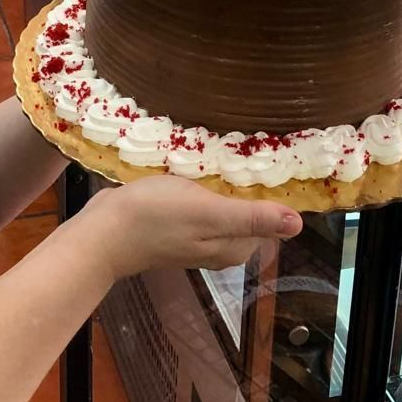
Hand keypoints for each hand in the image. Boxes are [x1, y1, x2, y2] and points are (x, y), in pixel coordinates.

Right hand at [81, 176, 303, 279]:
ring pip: (225, 209)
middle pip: (248, 214)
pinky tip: (195, 173)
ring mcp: (197, 240)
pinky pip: (203, 206)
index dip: (271, 193)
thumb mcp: (208, 212)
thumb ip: (252, 218)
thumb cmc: (155, 218)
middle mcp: (220, 248)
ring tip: (219, 158)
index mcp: (234, 247)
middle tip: (243, 153)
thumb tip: (299, 224)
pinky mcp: (177, 229)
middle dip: (248, 187)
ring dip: (225, 186)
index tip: (268, 162)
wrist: (102, 232)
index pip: (269, 221)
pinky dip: (204, 189)